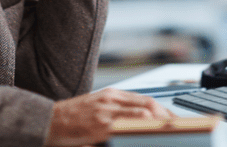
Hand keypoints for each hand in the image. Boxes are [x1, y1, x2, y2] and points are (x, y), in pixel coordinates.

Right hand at [44, 88, 175, 145]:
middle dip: (166, 115)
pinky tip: (149, 132)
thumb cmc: (71, 118)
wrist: (46, 121)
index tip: (174, 119)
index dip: (163, 109)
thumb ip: (116, 113)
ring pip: (141, 112)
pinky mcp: (99, 125)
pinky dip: (140, 127)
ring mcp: (105, 111)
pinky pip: (125, 126)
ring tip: (171, 129)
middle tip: (179, 126)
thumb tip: (139, 121)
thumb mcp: (96, 109)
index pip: (145, 99)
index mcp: (111, 94)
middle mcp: (111, 99)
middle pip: (147, 104)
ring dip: (159, 120)